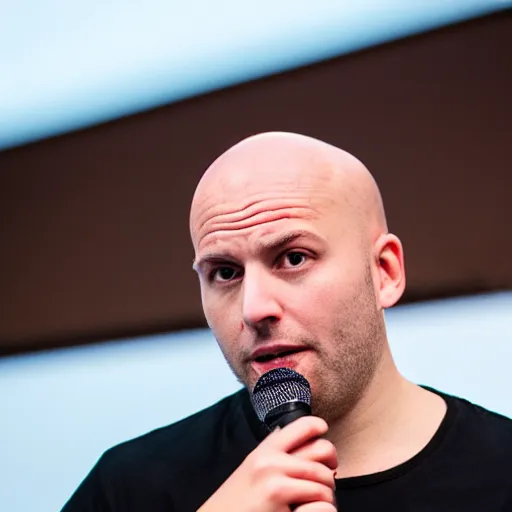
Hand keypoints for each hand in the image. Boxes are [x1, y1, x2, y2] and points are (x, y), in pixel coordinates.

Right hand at [197, 416, 337, 511]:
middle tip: (327, 481)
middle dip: (331, 467)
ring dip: (328, 495)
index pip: (302, 426)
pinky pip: (321, 502)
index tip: (325, 432)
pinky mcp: (279, 499)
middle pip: (322, 450)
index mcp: (265, 450)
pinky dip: (324, 509)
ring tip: (319, 503)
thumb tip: (302, 439)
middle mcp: (270, 460)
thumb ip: (274, 455)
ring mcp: (275, 479)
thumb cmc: (237, 504)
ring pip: (325, 480)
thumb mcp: (252, 470)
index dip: (319, 427)